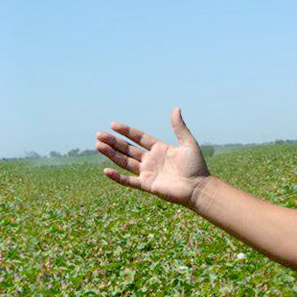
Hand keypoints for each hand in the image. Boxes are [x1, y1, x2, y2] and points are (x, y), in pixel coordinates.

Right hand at [96, 107, 210, 206]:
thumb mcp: (188, 143)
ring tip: (98, 146)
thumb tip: (175, 108)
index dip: (126, 131)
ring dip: (111, 154)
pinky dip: (117, 177)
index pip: (139, 137)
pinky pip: (129, 181)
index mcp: (159, 149)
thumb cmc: (196, 166)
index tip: (113, 125)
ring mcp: (148, 172)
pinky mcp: (147, 185)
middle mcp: (151, 160)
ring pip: (125, 162)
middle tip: (99, 135)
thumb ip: (179, 127)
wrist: (198, 187)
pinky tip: (106, 170)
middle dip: (113, 142)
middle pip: (128, 149)